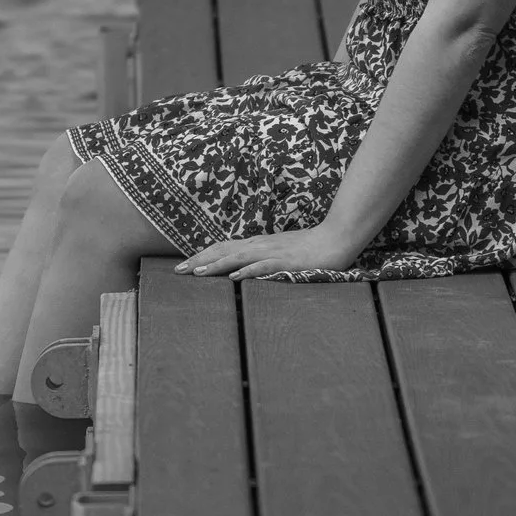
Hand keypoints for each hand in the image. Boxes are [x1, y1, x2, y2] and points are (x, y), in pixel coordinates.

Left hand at [176, 224, 362, 280]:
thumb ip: (261, 258)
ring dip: (216, 265)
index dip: (203, 255)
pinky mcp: (287, 262)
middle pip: (224, 250)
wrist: (336, 238)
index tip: (184, 265)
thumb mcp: (279, 252)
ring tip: (197, 272)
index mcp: (257, 243)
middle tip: (178, 270)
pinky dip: (247, 271)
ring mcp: (273, 252)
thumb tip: (240, 268)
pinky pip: (264, 266)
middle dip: (200, 260)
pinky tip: (234, 277)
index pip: (223, 248)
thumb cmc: (309, 247)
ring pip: (238, 257)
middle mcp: (260, 245)